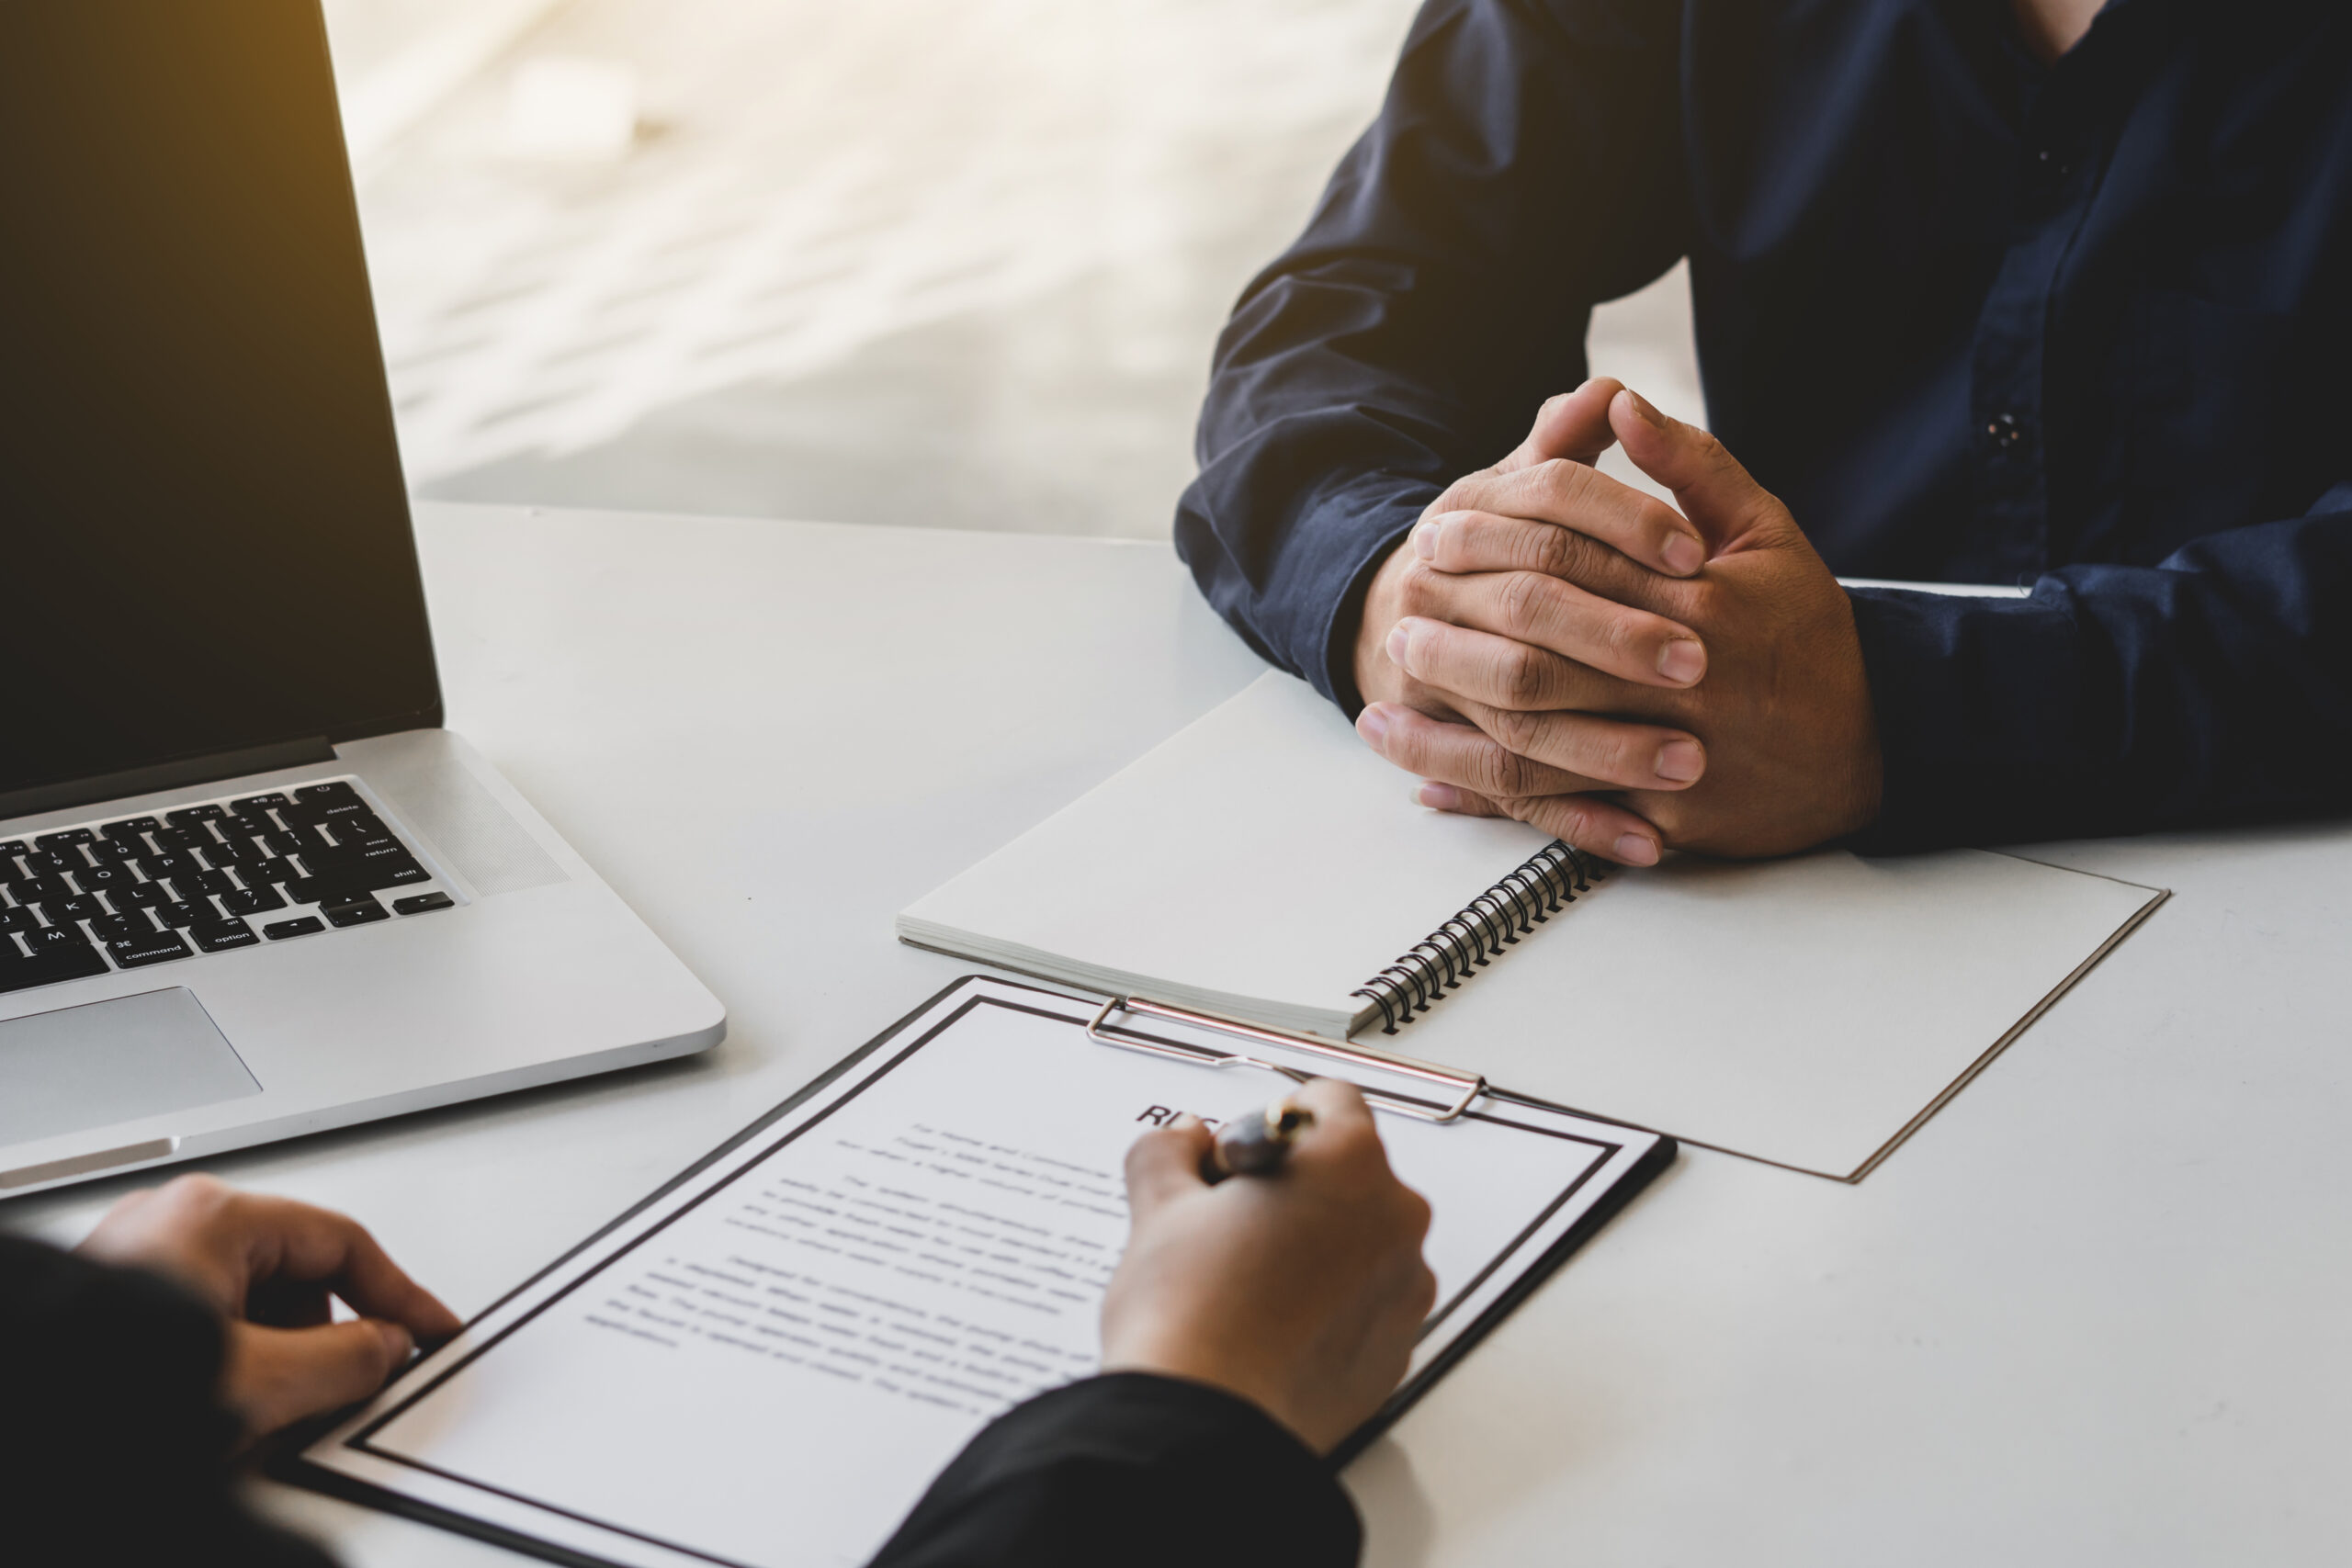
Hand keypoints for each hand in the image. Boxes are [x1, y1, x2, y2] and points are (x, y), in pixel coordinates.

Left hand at [75, 1173, 461, 1442]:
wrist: (25, 1424)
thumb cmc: (108, 1384)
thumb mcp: (261, 1380)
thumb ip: (346, 1360)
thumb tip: (384, 1348)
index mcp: (214, 1215)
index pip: (343, 1242)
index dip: (399, 1292)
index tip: (430, 1328)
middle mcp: (173, 1220)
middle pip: (295, 1272)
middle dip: (319, 1338)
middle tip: (332, 1389)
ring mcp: (138, 1255)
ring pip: (249, 1301)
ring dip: (271, 1356)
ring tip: (252, 1412)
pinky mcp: (113, 1296)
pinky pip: (204, 1319)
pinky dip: (226, 1361)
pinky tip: (215, 1408)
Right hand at [1099, 1079, 1435, 1452]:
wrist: (1205, 1419)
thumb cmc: (1190, 1313)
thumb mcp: (1159, 1205)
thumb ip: (1171, 1149)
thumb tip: (1181, 1140)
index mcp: (1347, 1158)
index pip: (1325, 1099)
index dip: (1271, 1122)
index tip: (1240, 1158)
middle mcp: (1394, 1214)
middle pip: (1347, 1170)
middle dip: (1295, 1186)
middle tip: (1231, 1223)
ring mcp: (1405, 1285)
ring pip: (1360, 1238)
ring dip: (1316, 1245)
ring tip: (1247, 1282)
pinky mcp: (1399, 1346)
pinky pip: (1368, 1300)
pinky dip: (1330, 1303)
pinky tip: (1271, 1322)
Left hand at [1355, 386, 1882, 859]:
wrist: (1874, 744)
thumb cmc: (1807, 633)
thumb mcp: (1766, 533)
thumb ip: (1691, 467)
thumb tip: (1616, 402)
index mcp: (1702, 608)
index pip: (1579, 570)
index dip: (1497, 551)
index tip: (1437, 531)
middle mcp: (1683, 690)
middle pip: (1545, 664)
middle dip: (1460, 642)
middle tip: (1397, 617)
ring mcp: (1674, 766)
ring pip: (1541, 750)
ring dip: (1452, 733)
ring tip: (1383, 712)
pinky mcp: (1668, 826)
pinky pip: (1565, 815)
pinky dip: (1494, 805)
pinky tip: (1432, 788)